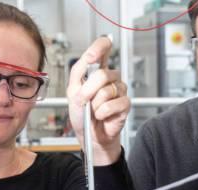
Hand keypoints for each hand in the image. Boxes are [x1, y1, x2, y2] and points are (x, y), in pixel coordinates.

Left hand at [67, 36, 130, 164]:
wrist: (89, 135)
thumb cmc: (81, 114)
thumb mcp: (72, 92)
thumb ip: (78, 72)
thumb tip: (90, 59)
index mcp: (96, 71)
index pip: (103, 49)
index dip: (101, 45)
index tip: (98, 50)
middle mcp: (110, 78)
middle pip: (103, 74)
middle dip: (89, 90)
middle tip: (86, 101)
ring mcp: (119, 90)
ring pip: (106, 91)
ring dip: (95, 105)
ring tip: (95, 111)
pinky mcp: (125, 104)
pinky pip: (113, 104)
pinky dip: (103, 113)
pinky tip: (102, 116)